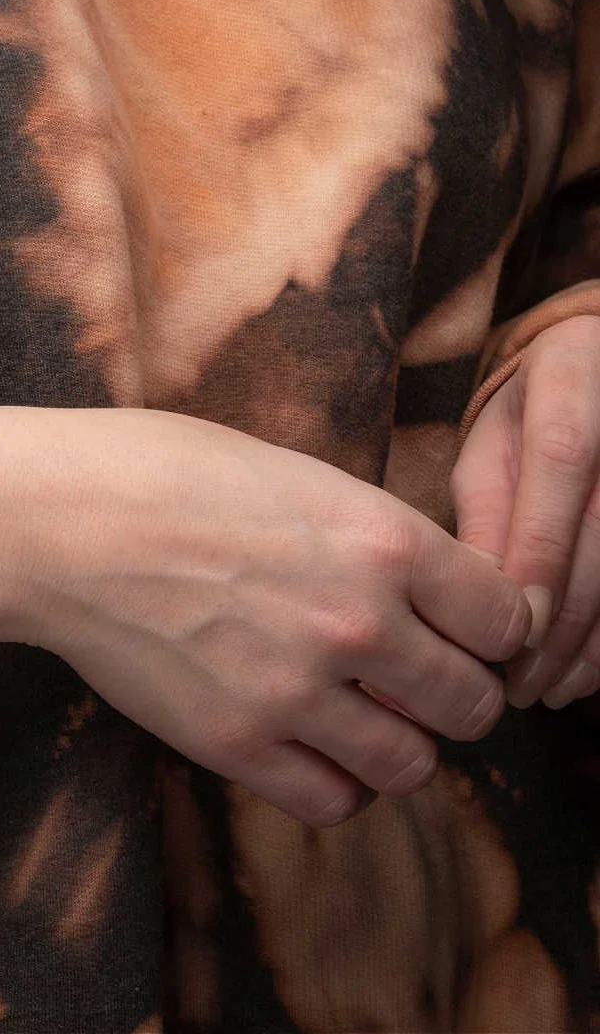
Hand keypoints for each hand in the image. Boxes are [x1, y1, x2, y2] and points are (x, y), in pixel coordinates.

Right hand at [0, 407, 530, 826]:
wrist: (56, 520)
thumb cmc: (160, 472)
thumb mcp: (290, 475)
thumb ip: (366, 537)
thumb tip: (414, 589)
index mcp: (381, 538)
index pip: (505, 617)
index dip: (490, 628)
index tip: (460, 631)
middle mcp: (357, 622)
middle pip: (472, 703)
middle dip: (450, 692)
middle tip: (409, 680)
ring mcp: (295, 691)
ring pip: (412, 765)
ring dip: (397, 744)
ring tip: (357, 718)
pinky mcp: (233, 744)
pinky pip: (333, 802)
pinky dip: (336, 782)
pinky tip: (306, 745)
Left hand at [451, 314, 599, 708]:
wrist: (592, 376)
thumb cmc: (525, 420)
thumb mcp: (489, 449)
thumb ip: (484, 510)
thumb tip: (478, 596)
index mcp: (571, 384)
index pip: (562, 466)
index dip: (540, 555)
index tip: (507, 633)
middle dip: (563, 621)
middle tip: (517, 684)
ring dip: (594, 644)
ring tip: (549, 690)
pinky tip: (586, 672)